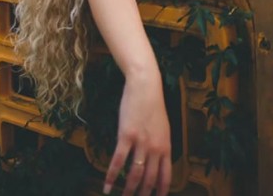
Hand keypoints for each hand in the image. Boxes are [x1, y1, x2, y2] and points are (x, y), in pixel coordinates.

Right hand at [104, 72, 171, 195]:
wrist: (145, 87)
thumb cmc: (152, 105)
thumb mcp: (162, 127)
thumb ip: (160, 144)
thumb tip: (154, 159)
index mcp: (166, 147)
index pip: (166, 177)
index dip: (161, 191)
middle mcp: (155, 149)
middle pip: (150, 179)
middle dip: (143, 194)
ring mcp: (141, 143)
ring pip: (134, 174)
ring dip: (127, 190)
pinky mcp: (126, 136)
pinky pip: (118, 161)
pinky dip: (111, 175)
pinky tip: (106, 185)